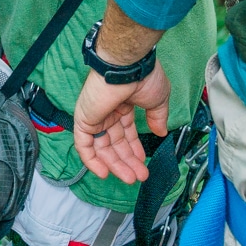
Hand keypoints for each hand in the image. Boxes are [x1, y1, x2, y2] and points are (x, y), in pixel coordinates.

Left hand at [71, 61, 171, 182]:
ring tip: (129, 178)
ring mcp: (95, 116)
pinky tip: (104, 173)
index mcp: (123, 105)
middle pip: (114, 143)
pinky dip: (91, 160)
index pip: (125, 132)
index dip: (134, 149)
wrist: (128, 66)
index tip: (143, 162)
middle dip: (127, 161)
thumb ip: (158, 117)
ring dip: (114, 165)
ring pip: (101, 147)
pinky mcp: (84, 119)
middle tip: (139, 176)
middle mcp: (108, 111)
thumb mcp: (158, 100)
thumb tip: (161, 132)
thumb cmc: (143, 75)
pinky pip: (83, 145)